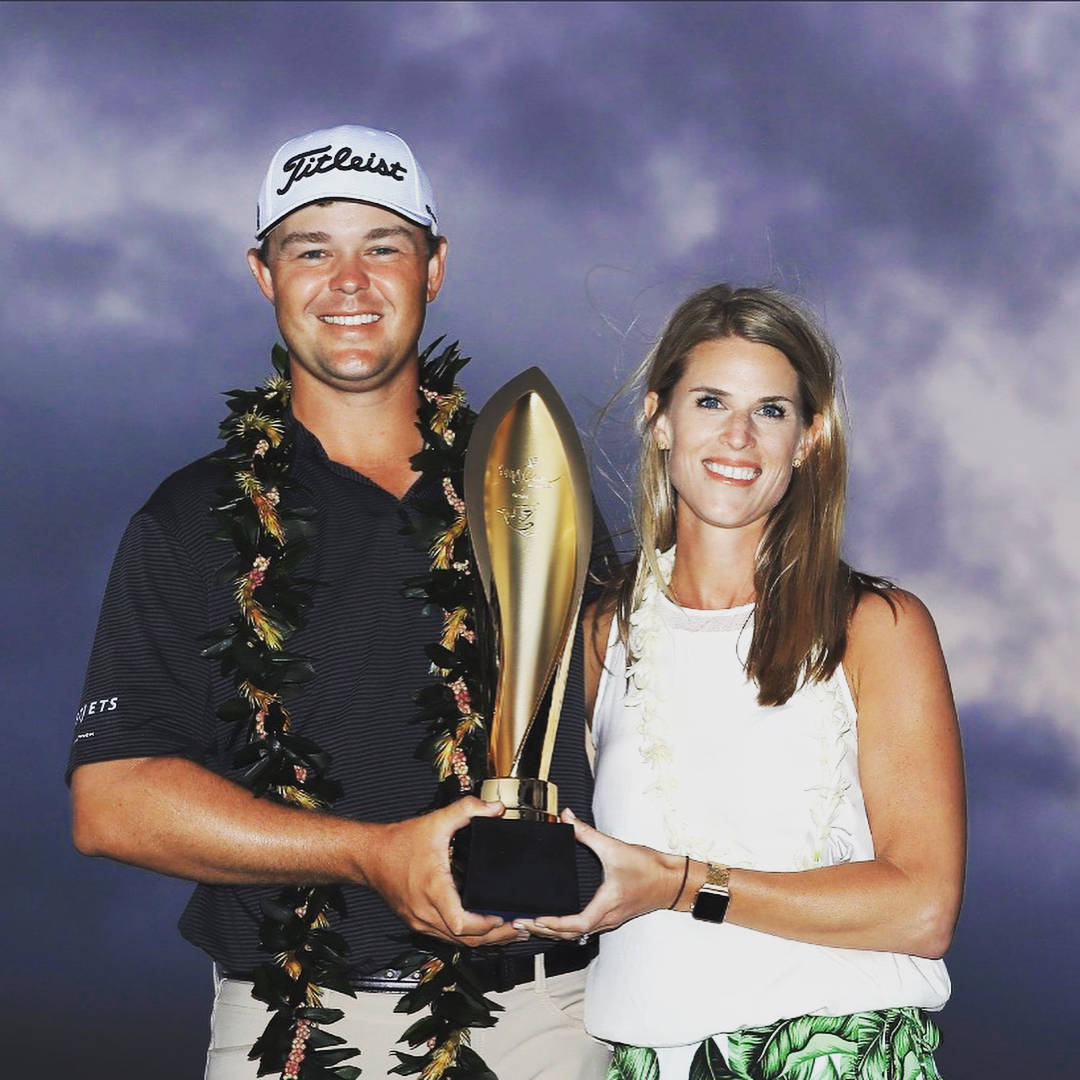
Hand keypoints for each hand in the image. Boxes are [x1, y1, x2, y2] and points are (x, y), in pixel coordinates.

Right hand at [363, 798, 524, 946]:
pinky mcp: (417, 922)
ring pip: (455, 942)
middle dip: (495, 937)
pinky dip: (465, 936)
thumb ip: (467, 810)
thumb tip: (494, 808)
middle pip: (464, 939)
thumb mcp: (436, 820)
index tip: (502, 917)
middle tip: (518, 929)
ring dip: (482, 940)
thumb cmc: (398, 843)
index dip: (485, 926)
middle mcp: (425, 910)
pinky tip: (479, 929)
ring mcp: (420, 920)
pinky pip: (445, 937)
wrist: (369, 855)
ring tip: (506, 931)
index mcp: (433, 888)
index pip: (460, 922)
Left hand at [516, 809, 681, 940]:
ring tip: (533, 925)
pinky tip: (558, 921)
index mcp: (606, 905)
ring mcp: (610, 920)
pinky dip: (567, 929)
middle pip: (570, 935)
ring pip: (577, 935)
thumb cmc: (650, 869)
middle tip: (521, 924)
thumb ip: (586, 832)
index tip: (535, 919)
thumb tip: (566, 817)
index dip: (553, 924)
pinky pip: (586, 929)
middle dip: (544, 931)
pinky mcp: (613, 916)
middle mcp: (607, 918)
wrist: (674, 881)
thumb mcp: (614, 847)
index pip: (575, 925)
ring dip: (554, 932)